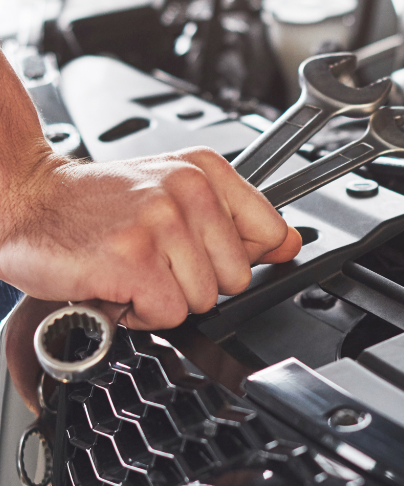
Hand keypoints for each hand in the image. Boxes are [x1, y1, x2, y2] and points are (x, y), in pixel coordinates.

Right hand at [0, 146, 301, 330]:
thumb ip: (237, 218)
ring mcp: (161, 222)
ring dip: (165, 298)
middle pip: (237, 278)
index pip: (270, 231)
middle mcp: (188, 189)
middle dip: (196, 282)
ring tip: (134, 269)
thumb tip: (290, 242)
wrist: (32, 200)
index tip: (209, 254)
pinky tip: (119, 285)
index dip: (240, 257)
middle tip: (156, 260)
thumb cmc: (97, 202)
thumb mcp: (174, 192)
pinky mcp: (134, 258)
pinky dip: (140, 313)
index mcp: (204, 170)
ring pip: (203, 300)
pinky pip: (169, 314)